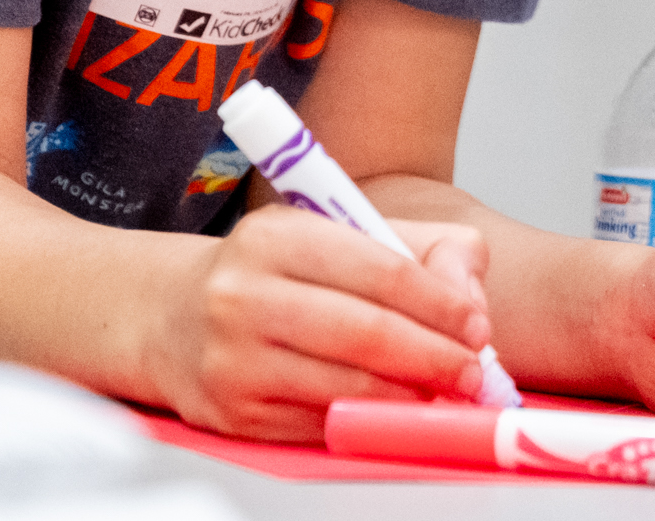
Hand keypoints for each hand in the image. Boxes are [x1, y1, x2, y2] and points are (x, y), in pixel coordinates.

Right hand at [150, 204, 493, 439]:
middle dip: (435, 357)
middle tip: (471, 372)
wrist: (177, 315)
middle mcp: (245, 294)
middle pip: (366, 333)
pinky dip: (368, 419)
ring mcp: (233, 358)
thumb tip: (471, 305)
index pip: (381, 271)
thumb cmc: (280, 272)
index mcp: (277, 235)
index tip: (477, 327)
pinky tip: (392, 410)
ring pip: (346, 386)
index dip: (441, 305)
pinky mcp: (232, 413)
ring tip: (442, 392)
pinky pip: (320, 423)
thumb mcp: (344, 232)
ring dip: (409, 396)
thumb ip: (427, 250)